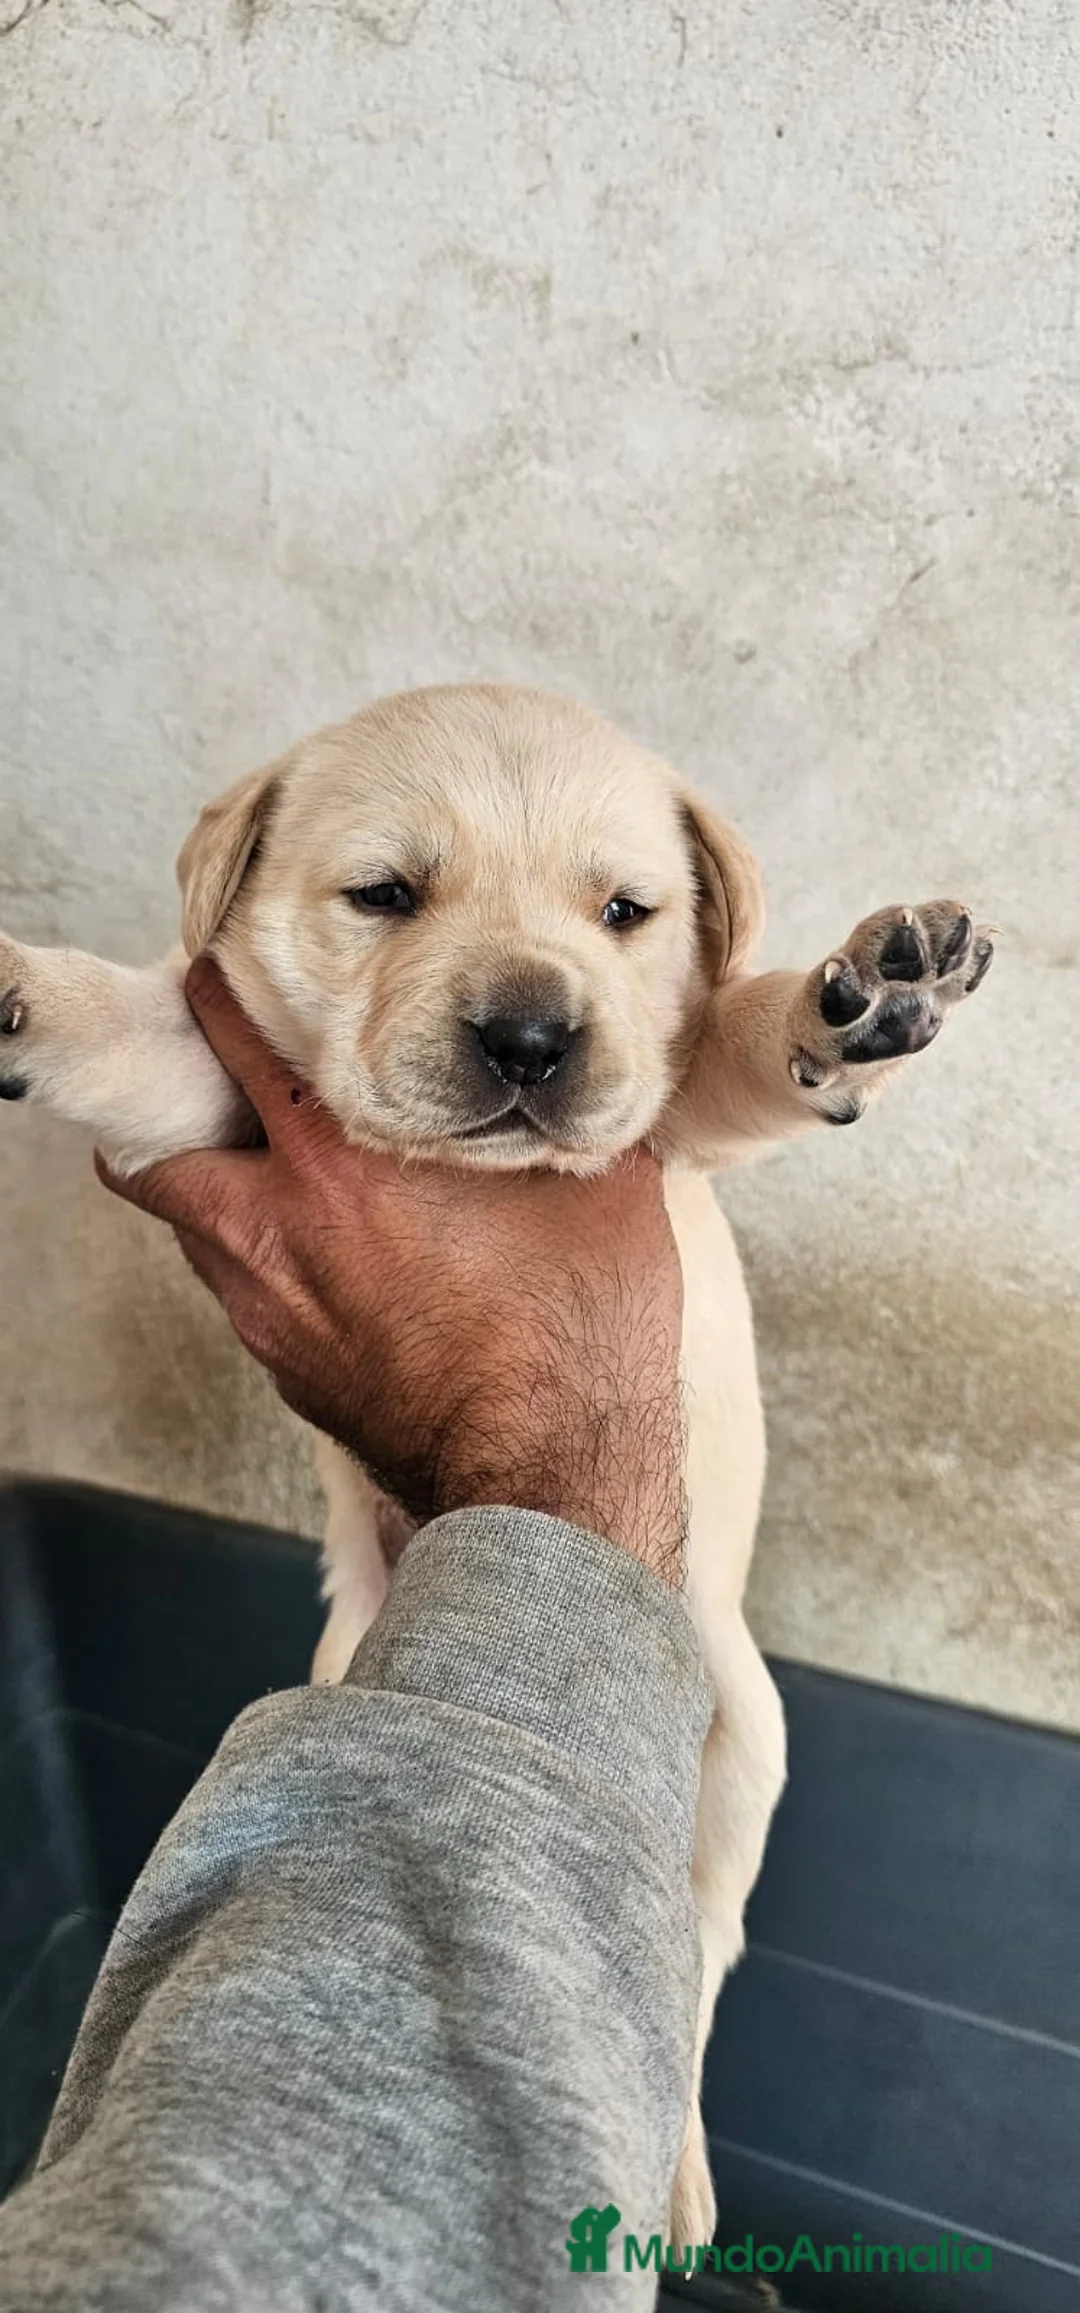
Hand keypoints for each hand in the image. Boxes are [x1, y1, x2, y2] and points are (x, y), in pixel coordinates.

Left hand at [99, 960, 686, 1583]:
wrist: (557, 1480)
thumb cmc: (577, 1331)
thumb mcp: (593, 1184)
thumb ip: (552, 1108)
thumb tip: (570, 1057)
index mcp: (338, 1166)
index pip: (233, 1046)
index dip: (219, 998)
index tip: (232, 976)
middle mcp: (278, 1238)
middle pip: (155, 1160)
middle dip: (177, 1116)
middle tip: (226, 1089)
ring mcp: (274, 1318)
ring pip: (197, 1234)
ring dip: (222, 1193)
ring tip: (283, 1169)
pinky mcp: (294, 1377)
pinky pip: (249, 1298)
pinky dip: (268, 1263)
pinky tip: (334, 1256)